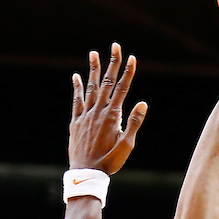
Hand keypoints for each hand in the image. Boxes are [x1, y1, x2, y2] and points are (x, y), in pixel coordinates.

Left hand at [69, 43, 146, 174]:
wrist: (86, 173)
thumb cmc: (109, 162)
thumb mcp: (127, 145)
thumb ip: (134, 123)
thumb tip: (142, 103)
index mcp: (112, 116)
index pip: (122, 89)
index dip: (128, 72)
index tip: (132, 58)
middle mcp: (98, 111)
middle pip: (107, 82)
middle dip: (112, 63)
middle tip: (115, 46)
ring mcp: (86, 115)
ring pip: (90, 87)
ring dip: (93, 69)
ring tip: (94, 53)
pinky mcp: (76, 122)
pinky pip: (76, 101)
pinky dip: (77, 88)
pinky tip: (76, 76)